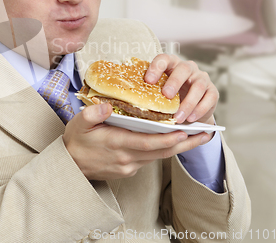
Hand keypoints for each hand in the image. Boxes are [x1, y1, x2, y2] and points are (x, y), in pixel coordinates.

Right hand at [63, 103, 212, 180]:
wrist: (69, 166)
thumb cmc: (75, 141)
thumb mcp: (78, 123)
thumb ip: (92, 114)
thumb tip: (107, 106)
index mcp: (116, 144)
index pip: (148, 143)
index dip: (169, 139)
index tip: (186, 131)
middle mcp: (127, 158)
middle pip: (162, 152)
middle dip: (186, 143)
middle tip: (206, 134)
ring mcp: (129, 166)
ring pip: (159, 157)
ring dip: (178, 147)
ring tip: (196, 135)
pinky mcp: (128, 170)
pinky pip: (150, 159)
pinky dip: (164, 150)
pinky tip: (172, 141)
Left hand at [144, 54, 218, 124]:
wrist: (191, 108)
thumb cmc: (170, 97)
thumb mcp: (159, 91)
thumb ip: (151, 91)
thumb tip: (133, 99)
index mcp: (171, 64)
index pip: (164, 59)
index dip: (156, 67)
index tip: (148, 80)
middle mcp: (188, 68)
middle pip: (183, 69)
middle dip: (174, 82)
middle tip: (166, 95)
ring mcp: (201, 78)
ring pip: (197, 86)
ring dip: (187, 103)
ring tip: (178, 117)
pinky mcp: (212, 91)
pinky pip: (209, 98)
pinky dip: (199, 109)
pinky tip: (190, 118)